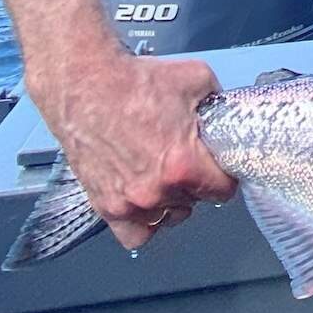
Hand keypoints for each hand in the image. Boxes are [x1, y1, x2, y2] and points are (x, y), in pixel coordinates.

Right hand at [30, 40, 237, 251]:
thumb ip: (219, 103)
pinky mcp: (107, 206)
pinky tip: (144, 201)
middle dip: (194, 182)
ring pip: (169, 217)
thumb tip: (227, 117)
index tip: (216, 165)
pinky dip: (144, 223)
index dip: (223, 174)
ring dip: (170, 201)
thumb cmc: (134, 81)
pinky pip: (135, 234)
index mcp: (184, 164)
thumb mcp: (196, 78)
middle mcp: (158, 191)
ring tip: (161, 174)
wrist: (85, 84)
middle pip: (195, 202)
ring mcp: (130, 203)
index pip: (224, 190)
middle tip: (182, 158)